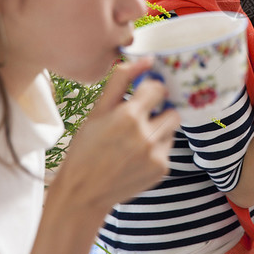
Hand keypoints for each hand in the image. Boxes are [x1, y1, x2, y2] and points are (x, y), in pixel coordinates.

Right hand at [52, 58, 179, 212]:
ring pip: (171, 130)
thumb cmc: (86, 148)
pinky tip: (135, 157)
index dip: (150, 91)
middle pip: (171, 111)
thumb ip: (122, 80)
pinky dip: (156, 150)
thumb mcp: (97, 111)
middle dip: (159, 112)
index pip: (158, 89)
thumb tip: (147, 59)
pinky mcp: (162, 170)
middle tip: (139, 121)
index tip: (142, 97)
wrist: (82, 193)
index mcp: (129, 116)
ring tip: (135, 141)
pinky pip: (168, 149)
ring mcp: (156, 155)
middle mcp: (146, 136)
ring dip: (159, 131)